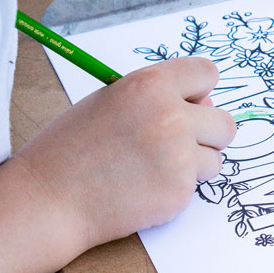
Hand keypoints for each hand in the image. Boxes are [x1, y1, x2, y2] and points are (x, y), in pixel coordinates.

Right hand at [15, 57, 236, 252]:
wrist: (48, 198)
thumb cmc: (70, 149)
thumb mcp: (109, 102)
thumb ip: (156, 98)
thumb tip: (204, 104)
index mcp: (150, 85)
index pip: (207, 73)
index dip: (199, 91)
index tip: (189, 104)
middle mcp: (171, 116)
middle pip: (225, 122)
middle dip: (207, 134)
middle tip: (176, 145)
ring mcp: (179, 156)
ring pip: (215, 158)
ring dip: (193, 165)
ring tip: (151, 169)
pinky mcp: (179, 192)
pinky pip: (196, 187)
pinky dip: (175, 190)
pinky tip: (142, 189)